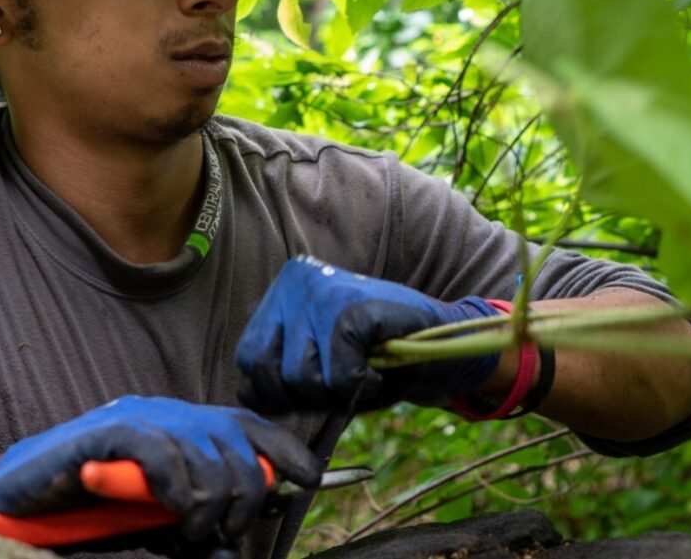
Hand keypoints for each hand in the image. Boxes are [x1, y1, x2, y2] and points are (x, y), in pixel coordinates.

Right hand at [0, 396, 320, 544]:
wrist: (16, 501)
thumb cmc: (87, 511)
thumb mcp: (153, 518)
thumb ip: (192, 520)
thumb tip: (231, 544)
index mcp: (182, 426)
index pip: (248, 426)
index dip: (284, 449)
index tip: (310, 477)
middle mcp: (165, 413)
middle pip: (235, 445)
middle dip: (241, 495)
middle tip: (218, 532)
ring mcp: (135, 419)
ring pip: (205, 452)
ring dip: (206, 503)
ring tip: (187, 532)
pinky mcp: (105, 434)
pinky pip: (160, 452)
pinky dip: (172, 486)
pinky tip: (165, 508)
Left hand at [236, 256, 500, 412]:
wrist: (442, 344)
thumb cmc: (376, 362)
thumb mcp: (317, 365)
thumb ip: (281, 377)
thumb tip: (252, 408)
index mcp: (281, 292)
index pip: (248, 361)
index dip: (279, 392)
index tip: (317, 386)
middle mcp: (295, 282)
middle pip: (267, 371)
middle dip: (306, 394)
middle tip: (344, 379)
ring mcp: (322, 291)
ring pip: (300, 376)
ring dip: (337, 390)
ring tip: (363, 369)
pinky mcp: (352, 308)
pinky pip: (339, 374)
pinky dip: (363, 384)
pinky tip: (380, 367)